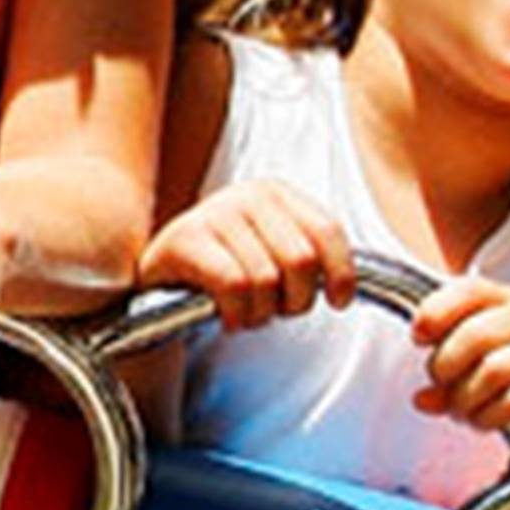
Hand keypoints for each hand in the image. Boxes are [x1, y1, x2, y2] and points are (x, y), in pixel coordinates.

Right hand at [144, 177, 364, 329]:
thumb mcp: (273, 255)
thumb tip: (345, 289)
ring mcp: (214, 213)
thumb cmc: (226, 269)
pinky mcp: (185, 239)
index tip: (338, 301)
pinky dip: (236, 312)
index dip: (340, 272)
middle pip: (300, 261)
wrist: (164, 278)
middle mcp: (247, 196)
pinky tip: (227, 315)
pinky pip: (232, 285)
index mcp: (277, 194)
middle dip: (294, 301)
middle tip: (276, 310)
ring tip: (245, 313)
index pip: (327, 231)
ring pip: (265, 280)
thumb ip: (310, 259)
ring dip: (260, 313)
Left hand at [400, 272, 509, 445]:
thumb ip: (454, 380)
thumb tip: (421, 400)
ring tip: (465, 413)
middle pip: (475, 334)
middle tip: (444, 391)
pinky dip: (490, 416)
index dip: (436, 310)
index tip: (418, 338)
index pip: (470, 289)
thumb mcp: (493, 372)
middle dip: (446, 369)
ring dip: (465, 400)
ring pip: (492, 370)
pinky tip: (488, 422)